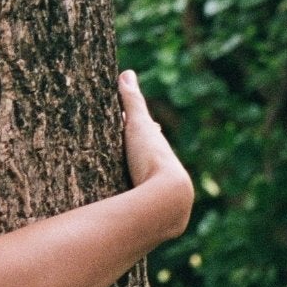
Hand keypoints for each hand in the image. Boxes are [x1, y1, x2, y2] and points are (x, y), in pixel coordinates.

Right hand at [118, 70, 193, 236]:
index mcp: (158, 152)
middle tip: (130, 149)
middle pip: (149, 159)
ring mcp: (155, 194)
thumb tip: (127, 73)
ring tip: (119, 182)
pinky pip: (136, 205)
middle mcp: (160, 172)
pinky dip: (129, 203)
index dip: (143, 128)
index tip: (140, 123)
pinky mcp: (147, 214)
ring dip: (134, 181)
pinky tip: (120, 212)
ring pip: (143, 183)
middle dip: (140, 154)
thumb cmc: (152, 159)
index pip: (151, 135)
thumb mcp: (137, 126)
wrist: (167, 198)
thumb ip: (132, 100)